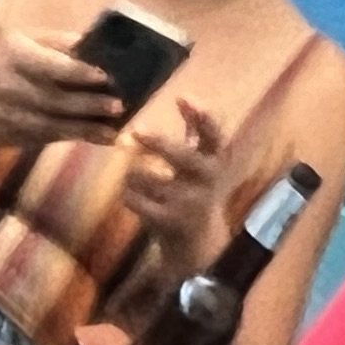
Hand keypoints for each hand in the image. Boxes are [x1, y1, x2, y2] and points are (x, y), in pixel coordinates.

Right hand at [0, 26, 124, 149]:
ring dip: (84, 130)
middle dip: (88, 105)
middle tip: (117, 107)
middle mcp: (12, 90)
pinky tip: (92, 138)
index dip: (79, 73)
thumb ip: (53, 42)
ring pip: (52, 126)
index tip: (104, 77)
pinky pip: (44, 139)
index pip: (52, 67)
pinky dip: (70, 139)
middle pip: (56, 100)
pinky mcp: (9, 137)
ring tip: (112, 133)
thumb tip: (87, 45)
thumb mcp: (19, 38)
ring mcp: (10, 118)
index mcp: (15, 58)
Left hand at [120, 96, 232, 282]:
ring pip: (150, 178)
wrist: (199, 247)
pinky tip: (128, 194)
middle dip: (157, 143)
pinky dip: (128, 194)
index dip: (199, 116)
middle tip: (135, 131)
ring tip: (130, 173)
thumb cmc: (197, 195)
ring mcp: (188, 203)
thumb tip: (187, 97)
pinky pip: (138, 201)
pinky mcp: (169, 222)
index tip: (182, 97)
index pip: (213, 134)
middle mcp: (206, 181)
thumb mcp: (203, 165)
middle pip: (181, 156)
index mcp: (217, 161)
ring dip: (133, 172)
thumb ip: (196, 134)